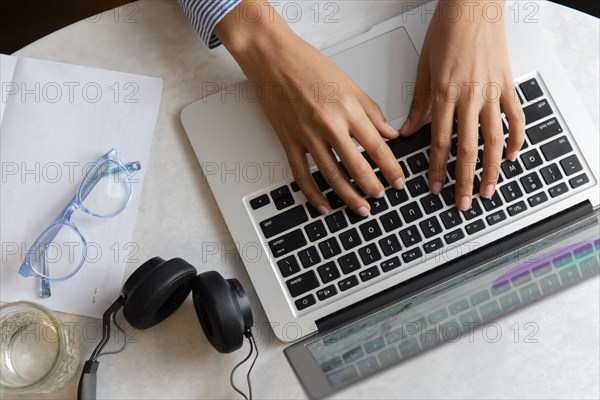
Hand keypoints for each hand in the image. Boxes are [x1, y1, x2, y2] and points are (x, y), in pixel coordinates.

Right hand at [215, 1, 404, 216]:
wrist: (273, 57)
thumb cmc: (308, 64)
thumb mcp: (349, 83)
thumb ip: (371, 111)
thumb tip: (389, 132)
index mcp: (348, 108)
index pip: (377, 147)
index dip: (391, 168)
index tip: (398, 181)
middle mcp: (329, 124)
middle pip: (356, 166)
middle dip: (373, 187)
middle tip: (382, 197)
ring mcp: (307, 135)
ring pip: (331, 175)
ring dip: (348, 196)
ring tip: (361, 208)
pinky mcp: (288, 141)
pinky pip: (302, 174)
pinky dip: (313, 194)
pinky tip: (323, 205)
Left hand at [399, 0, 524, 210]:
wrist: (474, 5)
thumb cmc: (447, 31)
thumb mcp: (423, 68)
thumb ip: (418, 104)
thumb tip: (408, 131)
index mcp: (445, 95)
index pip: (439, 143)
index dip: (436, 169)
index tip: (434, 187)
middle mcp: (470, 98)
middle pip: (468, 149)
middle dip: (465, 180)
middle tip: (463, 203)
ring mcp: (493, 93)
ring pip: (495, 140)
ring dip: (492, 169)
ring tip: (489, 190)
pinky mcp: (509, 85)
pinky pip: (516, 118)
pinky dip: (516, 139)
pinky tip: (511, 157)